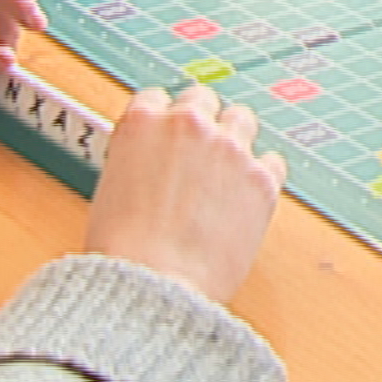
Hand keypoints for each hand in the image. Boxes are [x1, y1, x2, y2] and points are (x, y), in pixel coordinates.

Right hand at [84, 86, 282, 303]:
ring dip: (235, 138)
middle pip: (203, 100)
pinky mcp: (262, 177)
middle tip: (198, 153)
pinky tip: (247, 195)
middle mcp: (188, 124)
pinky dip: (262, 175)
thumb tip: (151, 168)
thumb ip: (136, 162)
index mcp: (142, 122)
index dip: (163, 122)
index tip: (167, 138)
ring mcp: (229, 147)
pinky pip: (272, 161)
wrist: (154, 282)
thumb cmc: (123, 251)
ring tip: (226, 170)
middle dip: (201, 123)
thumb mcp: (109, 189)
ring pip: (242, 119)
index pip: (158, 99)